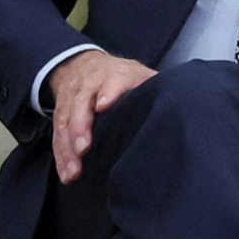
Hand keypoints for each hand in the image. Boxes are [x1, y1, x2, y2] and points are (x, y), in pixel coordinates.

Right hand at [46, 51, 155, 184]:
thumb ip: (154, 89)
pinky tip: (67, 174)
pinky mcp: (60, 114)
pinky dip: (61, 156)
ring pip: (65, 122)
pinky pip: (57, 135)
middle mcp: (88, 85)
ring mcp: (71, 100)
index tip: (103, 105)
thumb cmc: (120, 77)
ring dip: (68, 148)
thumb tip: (181, 111)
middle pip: (81, 104)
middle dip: (80, 126)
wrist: (82, 65)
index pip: (111, 80)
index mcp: (114, 74)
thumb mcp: (140, 75)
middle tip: (84, 148)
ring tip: (74, 171)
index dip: (108, 92)